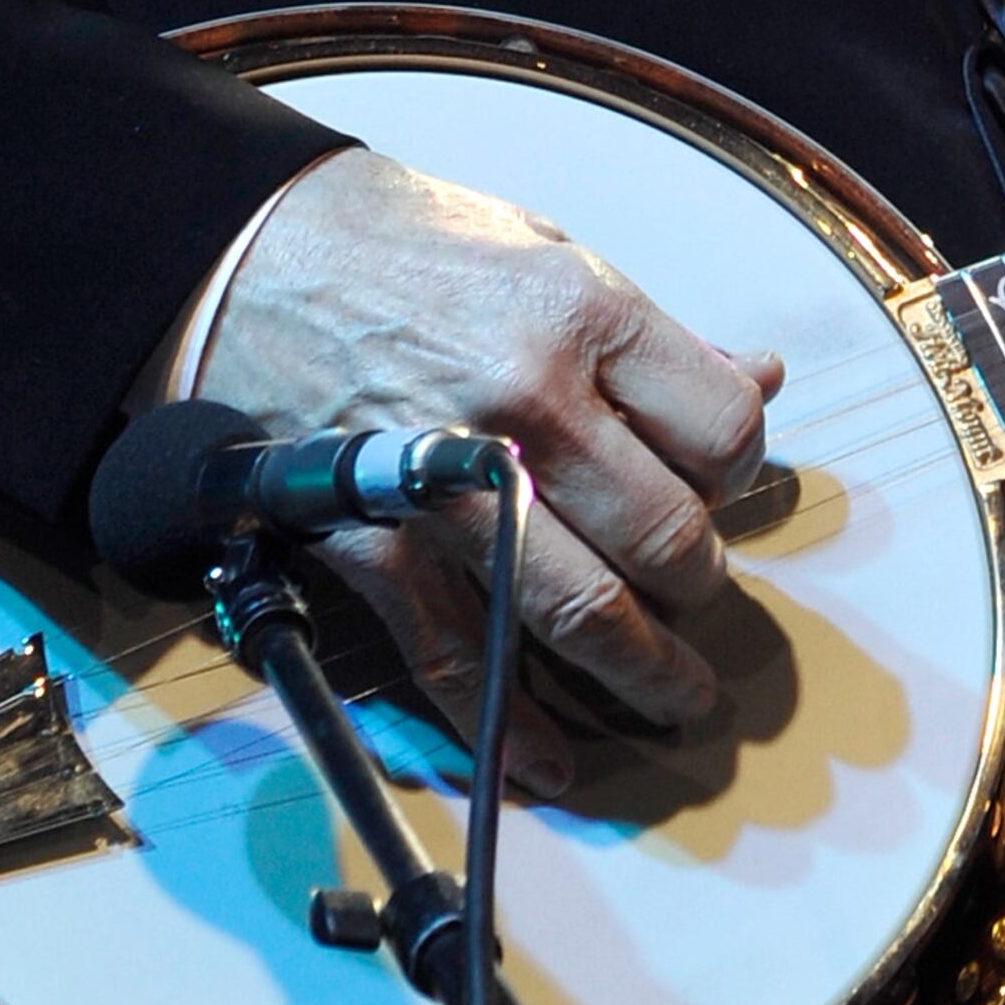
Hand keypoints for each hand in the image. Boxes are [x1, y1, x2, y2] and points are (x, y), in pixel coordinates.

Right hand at [198, 148, 778, 796]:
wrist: (245, 255)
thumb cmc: (406, 244)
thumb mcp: (551, 253)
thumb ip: (657, 337)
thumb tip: (759, 381)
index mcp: (583, 317)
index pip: (723, 433)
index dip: (738, 469)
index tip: (719, 480)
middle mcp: (527, 409)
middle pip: (668, 537)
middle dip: (699, 581)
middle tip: (699, 593)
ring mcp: (448, 489)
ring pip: (585, 615)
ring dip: (648, 674)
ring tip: (682, 701)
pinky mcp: (376, 545)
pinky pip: (458, 659)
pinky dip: (512, 727)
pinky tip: (554, 761)